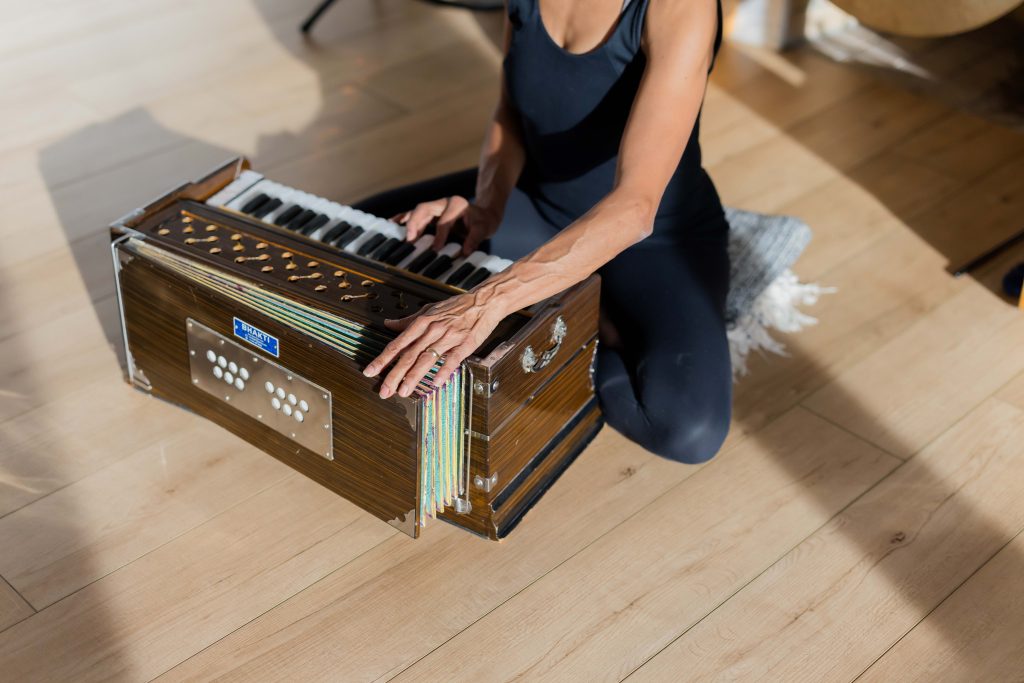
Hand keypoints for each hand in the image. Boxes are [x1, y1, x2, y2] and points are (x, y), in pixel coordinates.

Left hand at [362, 292, 503, 397]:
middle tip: (384, 390)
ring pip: (427, 359)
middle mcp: (432, 330)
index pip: (397, 344)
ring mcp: (449, 337)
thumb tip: (388, 324)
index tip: (370, 371)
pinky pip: (452, 359)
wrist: (483, 301)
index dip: (382, 359)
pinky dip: (444, 371)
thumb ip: (408, 320)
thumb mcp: (429, 310)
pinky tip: (435, 383)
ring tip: (403, 392)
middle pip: (409, 355)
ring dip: (413, 376)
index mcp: (421, 322)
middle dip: (394, 374)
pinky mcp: (465, 344)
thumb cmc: (456, 307)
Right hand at [392, 196, 502, 255]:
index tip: (435, 248)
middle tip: (409, 239)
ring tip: (396, 233)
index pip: (444, 220)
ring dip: (407, 222)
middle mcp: (443, 203)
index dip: (439, 234)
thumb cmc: (482, 221)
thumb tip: (465, 252)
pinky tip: (393, 224)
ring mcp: (435, 206)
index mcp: (457, 204)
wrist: (482, 214)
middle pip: (424, 209)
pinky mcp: (430, 213)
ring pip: (417, 211)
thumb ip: (475, 239)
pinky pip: (414, 213)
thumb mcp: (484, 229)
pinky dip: (403, 218)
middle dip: (415, 223)